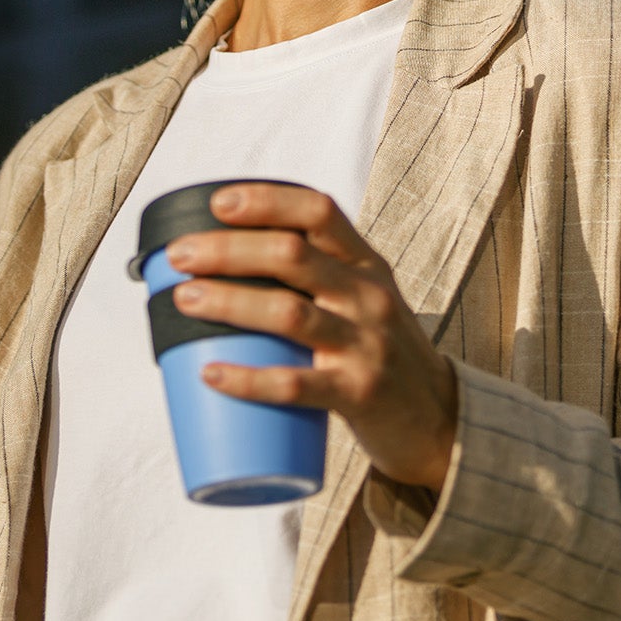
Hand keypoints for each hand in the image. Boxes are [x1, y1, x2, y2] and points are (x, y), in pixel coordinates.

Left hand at [165, 182, 457, 492]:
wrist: (440, 420)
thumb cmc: (383, 354)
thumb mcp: (366, 300)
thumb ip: (318, 277)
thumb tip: (226, 262)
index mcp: (367, 265)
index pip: (319, 212)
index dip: (267, 201)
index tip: (218, 203)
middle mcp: (369, 296)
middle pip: (292, 254)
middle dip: (227, 249)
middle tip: (179, 256)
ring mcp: (365, 344)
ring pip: (288, 312)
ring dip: (229, 301)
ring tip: (184, 299)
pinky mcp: (359, 393)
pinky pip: (294, 384)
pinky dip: (247, 379)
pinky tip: (211, 374)